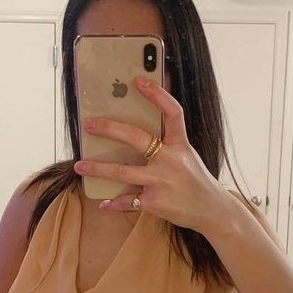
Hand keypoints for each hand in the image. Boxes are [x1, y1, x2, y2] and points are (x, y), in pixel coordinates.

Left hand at [73, 76, 228, 232]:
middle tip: (88, 124)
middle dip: (109, 129)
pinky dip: (114, 203)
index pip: (172, 112)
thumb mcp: (187, 158)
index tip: (139, 81)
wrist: (211, 211)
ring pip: (122, 171)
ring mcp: (162, 182)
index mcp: (181, 145)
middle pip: (136, 138)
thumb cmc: (195, 182)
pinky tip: (103, 202)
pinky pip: (128, 201)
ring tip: (80, 165)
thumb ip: (167, 146)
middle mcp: (172, 160)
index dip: (157, 94)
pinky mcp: (155, 202)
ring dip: (97, 168)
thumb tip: (133, 135)